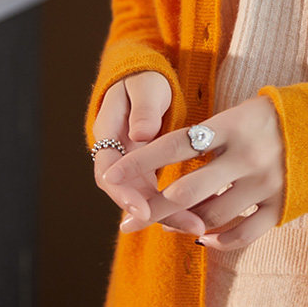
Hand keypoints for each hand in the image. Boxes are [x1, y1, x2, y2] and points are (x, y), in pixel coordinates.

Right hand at [92, 70, 205, 236]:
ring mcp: (132, 164)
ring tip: (199, 228)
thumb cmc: (144, 80)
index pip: (108, 173)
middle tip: (190, 228)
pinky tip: (199, 215)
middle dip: (157, 214)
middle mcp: (117, 155)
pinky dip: (176, 203)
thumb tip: (141, 134)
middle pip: (129, 193)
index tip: (144, 212)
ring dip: (170, 213)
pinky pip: (158, 191)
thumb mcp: (145, 87)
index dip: (125, 195)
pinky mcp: (148, 169)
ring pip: (146, 196)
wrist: (146, 79)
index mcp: (108, 135)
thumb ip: (144, 110)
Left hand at [101, 96, 285, 249]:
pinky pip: (244, 233)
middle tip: (128, 223)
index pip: (175, 145)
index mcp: (233, 125)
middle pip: (187, 190)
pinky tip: (204, 238)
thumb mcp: (240, 114)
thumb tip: (163, 168)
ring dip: (185, 224)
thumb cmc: (274, 119)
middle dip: (153, 210)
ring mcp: (266, 183)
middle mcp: (247, 156)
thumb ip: (208, 139)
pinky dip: (220, 240)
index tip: (111, 175)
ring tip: (169, 224)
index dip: (140, 161)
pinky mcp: (283, 205)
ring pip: (212, 216)